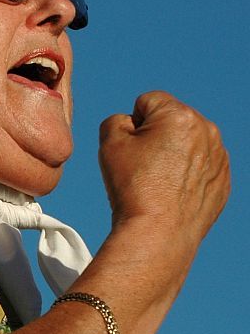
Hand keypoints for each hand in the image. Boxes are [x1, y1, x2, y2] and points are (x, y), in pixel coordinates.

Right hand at [98, 91, 228, 241]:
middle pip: (170, 120)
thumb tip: (132, 122)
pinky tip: (171, 192)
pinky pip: (200, 166)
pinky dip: (185, 174)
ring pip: (186, 143)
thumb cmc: (133, 187)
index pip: (148, 101)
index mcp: (180, 116)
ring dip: (171, 153)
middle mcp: (207, 131)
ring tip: (157, 181)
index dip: (132, 123)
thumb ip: (116, 120)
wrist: (159, 232)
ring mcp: (220, 156)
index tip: (131, 149)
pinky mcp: (224, 179)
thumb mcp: (109, 143)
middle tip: (142, 166)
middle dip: (155, 136)